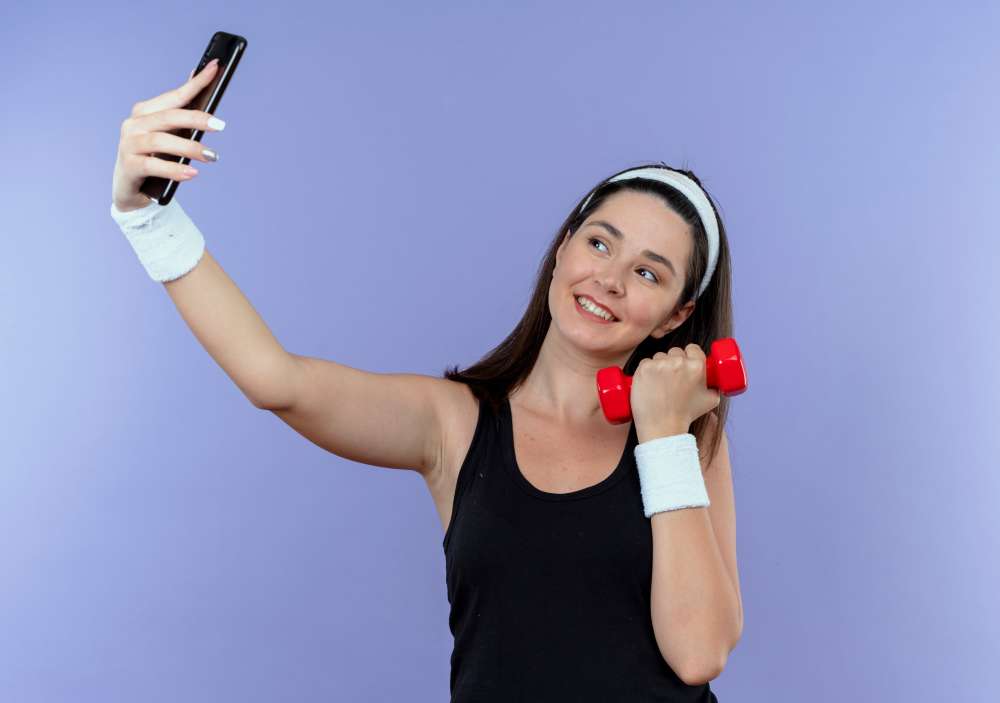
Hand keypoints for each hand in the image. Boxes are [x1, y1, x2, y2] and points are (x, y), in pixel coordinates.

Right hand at [111, 59, 223, 211]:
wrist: (130, 189)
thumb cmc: (153, 158)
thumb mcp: (169, 135)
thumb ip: (181, 113)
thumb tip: (197, 78)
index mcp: (145, 112)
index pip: (175, 96)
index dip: (196, 83)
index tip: (216, 68)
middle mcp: (134, 124)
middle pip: (168, 116)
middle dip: (196, 119)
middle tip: (220, 126)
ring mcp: (128, 144)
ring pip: (161, 141)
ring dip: (190, 148)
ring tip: (212, 157)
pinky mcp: (129, 166)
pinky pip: (153, 165)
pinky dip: (175, 169)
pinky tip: (192, 173)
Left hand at [630, 344, 721, 436]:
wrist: (663, 427)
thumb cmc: (686, 415)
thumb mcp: (710, 401)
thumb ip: (715, 387)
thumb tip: (717, 381)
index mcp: (697, 366)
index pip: (693, 348)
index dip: (689, 355)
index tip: (685, 363)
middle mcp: (679, 362)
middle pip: (675, 351)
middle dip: (674, 361)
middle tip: (672, 378)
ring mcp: (660, 364)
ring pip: (659, 356)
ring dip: (659, 366)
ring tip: (660, 384)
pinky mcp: (644, 368)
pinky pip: (645, 362)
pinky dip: (646, 370)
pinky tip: (649, 383)